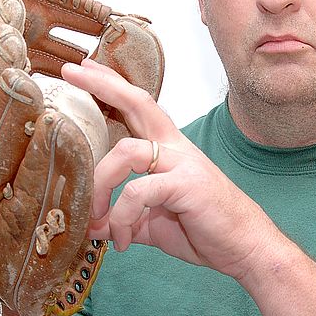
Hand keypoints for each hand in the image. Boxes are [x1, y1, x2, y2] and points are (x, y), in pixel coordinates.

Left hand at [61, 59, 280, 280]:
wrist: (244, 247)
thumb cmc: (205, 229)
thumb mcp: (153, 223)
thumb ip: (123, 218)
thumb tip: (91, 225)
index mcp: (168, 149)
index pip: (137, 106)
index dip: (111, 85)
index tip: (84, 69)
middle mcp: (175, 148)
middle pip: (137, 103)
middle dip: (103, 85)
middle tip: (72, 72)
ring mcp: (182, 162)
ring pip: (126, 152)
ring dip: (99, 186)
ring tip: (93, 219)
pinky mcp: (186, 184)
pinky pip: (138, 192)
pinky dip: (121, 217)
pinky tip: (120, 239)